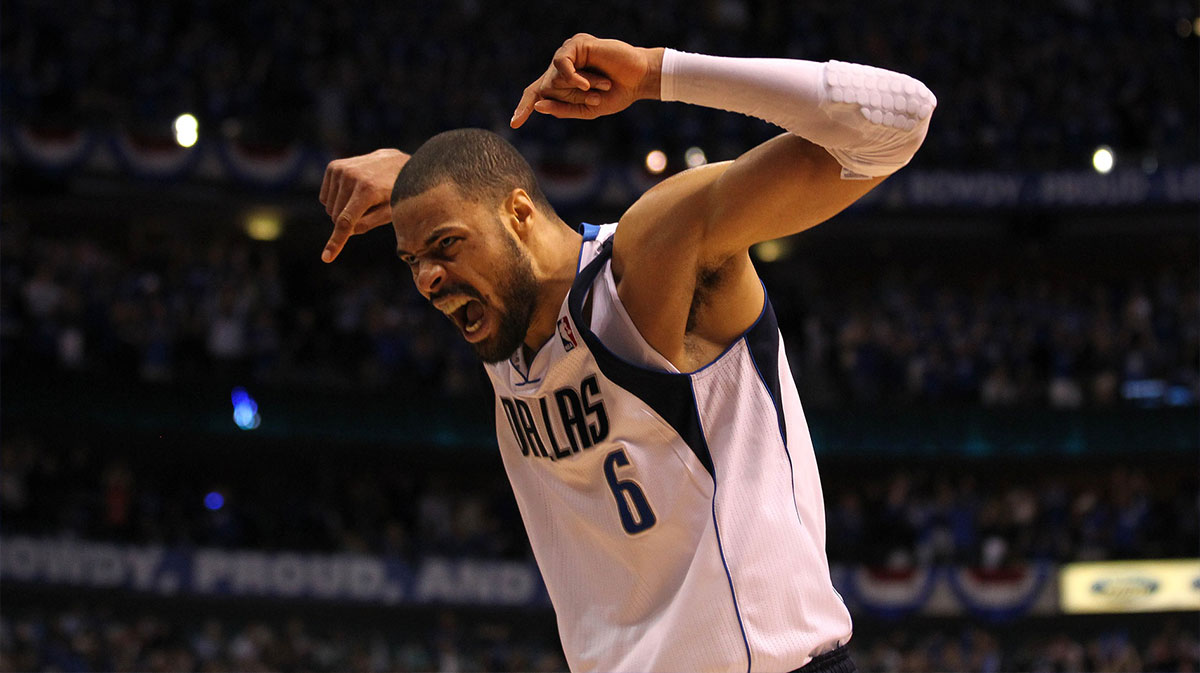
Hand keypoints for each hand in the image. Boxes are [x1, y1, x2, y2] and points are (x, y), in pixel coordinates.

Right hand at [318, 148, 409, 262]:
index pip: (346, 221)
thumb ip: (368, 224)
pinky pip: (325, 197)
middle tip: (369, 209)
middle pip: (336, 216)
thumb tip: (346, 231)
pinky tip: (353, 192)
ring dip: (342, 209)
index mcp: (367, 190)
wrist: (397, 163)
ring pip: (328, 208)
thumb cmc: (397, 192)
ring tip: (363, 197)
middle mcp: (351, 176)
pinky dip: (336, 200)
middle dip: (348, 221)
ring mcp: (341, 169)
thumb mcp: (390, 212)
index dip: (336, 241)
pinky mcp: (334, 167)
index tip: (326, 257)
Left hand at [511, 34, 662, 127]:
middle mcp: (562, 67)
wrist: (639, 79)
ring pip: (553, 78)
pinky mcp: (576, 44)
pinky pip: (562, 64)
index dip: (523, 108)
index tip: (514, 124)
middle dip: (570, 99)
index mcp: (562, 84)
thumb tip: (537, 105)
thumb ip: (563, 109)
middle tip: (595, 98)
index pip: (536, 93)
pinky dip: (573, 77)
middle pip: (547, 89)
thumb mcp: (588, 109)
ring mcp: (568, 54)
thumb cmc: (617, 94)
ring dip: (576, 90)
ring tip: (601, 86)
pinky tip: (586, 83)